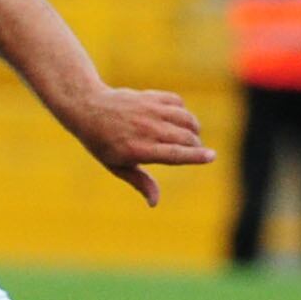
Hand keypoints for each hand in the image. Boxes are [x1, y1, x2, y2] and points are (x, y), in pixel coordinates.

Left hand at [66, 85, 213, 205]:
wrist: (88, 108)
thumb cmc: (102, 142)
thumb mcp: (117, 166)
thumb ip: (140, 182)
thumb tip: (154, 203)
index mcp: (138, 150)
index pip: (174, 154)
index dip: (195, 156)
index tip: (212, 157)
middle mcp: (146, 129)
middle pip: (185, 137)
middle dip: (196, 146)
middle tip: (194, 151)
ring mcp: (149, 110)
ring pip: (185, 118)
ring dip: (194, 128)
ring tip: (190, 136)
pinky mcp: (151, 96)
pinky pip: (177, 102)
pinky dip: (182, 111)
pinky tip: (176, 119)